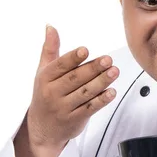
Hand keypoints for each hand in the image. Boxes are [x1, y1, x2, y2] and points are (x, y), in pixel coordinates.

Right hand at [25, 25, 119, 152]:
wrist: (42, 129)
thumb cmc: (46, 94)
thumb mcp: (43, 72)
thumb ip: (50, 49)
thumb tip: (50, 26)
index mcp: (45, 78)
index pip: (60, 66)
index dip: (73, 58)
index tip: (85, 50)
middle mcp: (53, 93)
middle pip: (75, 79)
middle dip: (93, 68)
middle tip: (108, 59)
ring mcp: (64, 107)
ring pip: (85, 93)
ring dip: (101, 82)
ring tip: (114, 71)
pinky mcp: (75, 119)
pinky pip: (90, 108)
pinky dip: (102, 100)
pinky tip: (112, 91)